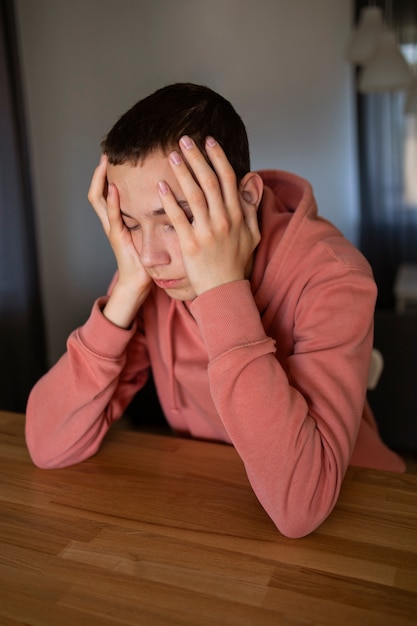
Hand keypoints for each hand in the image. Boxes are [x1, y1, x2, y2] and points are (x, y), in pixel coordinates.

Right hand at [88, 155, 151, 326]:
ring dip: (100, 180)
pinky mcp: (117, 237)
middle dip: (100, 171)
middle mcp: (113, 220)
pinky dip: (112, 202)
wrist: (140, 281)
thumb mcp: (152, 229)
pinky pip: (112, 217)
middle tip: (106, 151)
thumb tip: (173, 194)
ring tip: (104, 163)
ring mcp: (113, 227)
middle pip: (99, 189)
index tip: (119, 154)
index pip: (110, 188)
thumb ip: (156, 213)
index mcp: (121, 217)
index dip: (111, 172)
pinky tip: (114, 189)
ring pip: (99, 199)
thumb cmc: (148, 258)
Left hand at [157, 136, 261, 295]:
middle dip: (197, 157)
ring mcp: (207, 232)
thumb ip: (250, 206)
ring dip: (182, 172)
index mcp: (237, 215)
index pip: (229, 179)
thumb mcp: (252, 234)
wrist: (224, 290)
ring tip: (171, 156)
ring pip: (194, 195)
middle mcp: (224, 220)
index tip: (208, 141)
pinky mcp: (191, 244)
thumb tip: (252, 179)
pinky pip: (179, 218)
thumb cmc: (236, 262)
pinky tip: (161, 186)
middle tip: (184, 140)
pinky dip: (170, 201)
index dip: (218, 157)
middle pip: (210, 181)